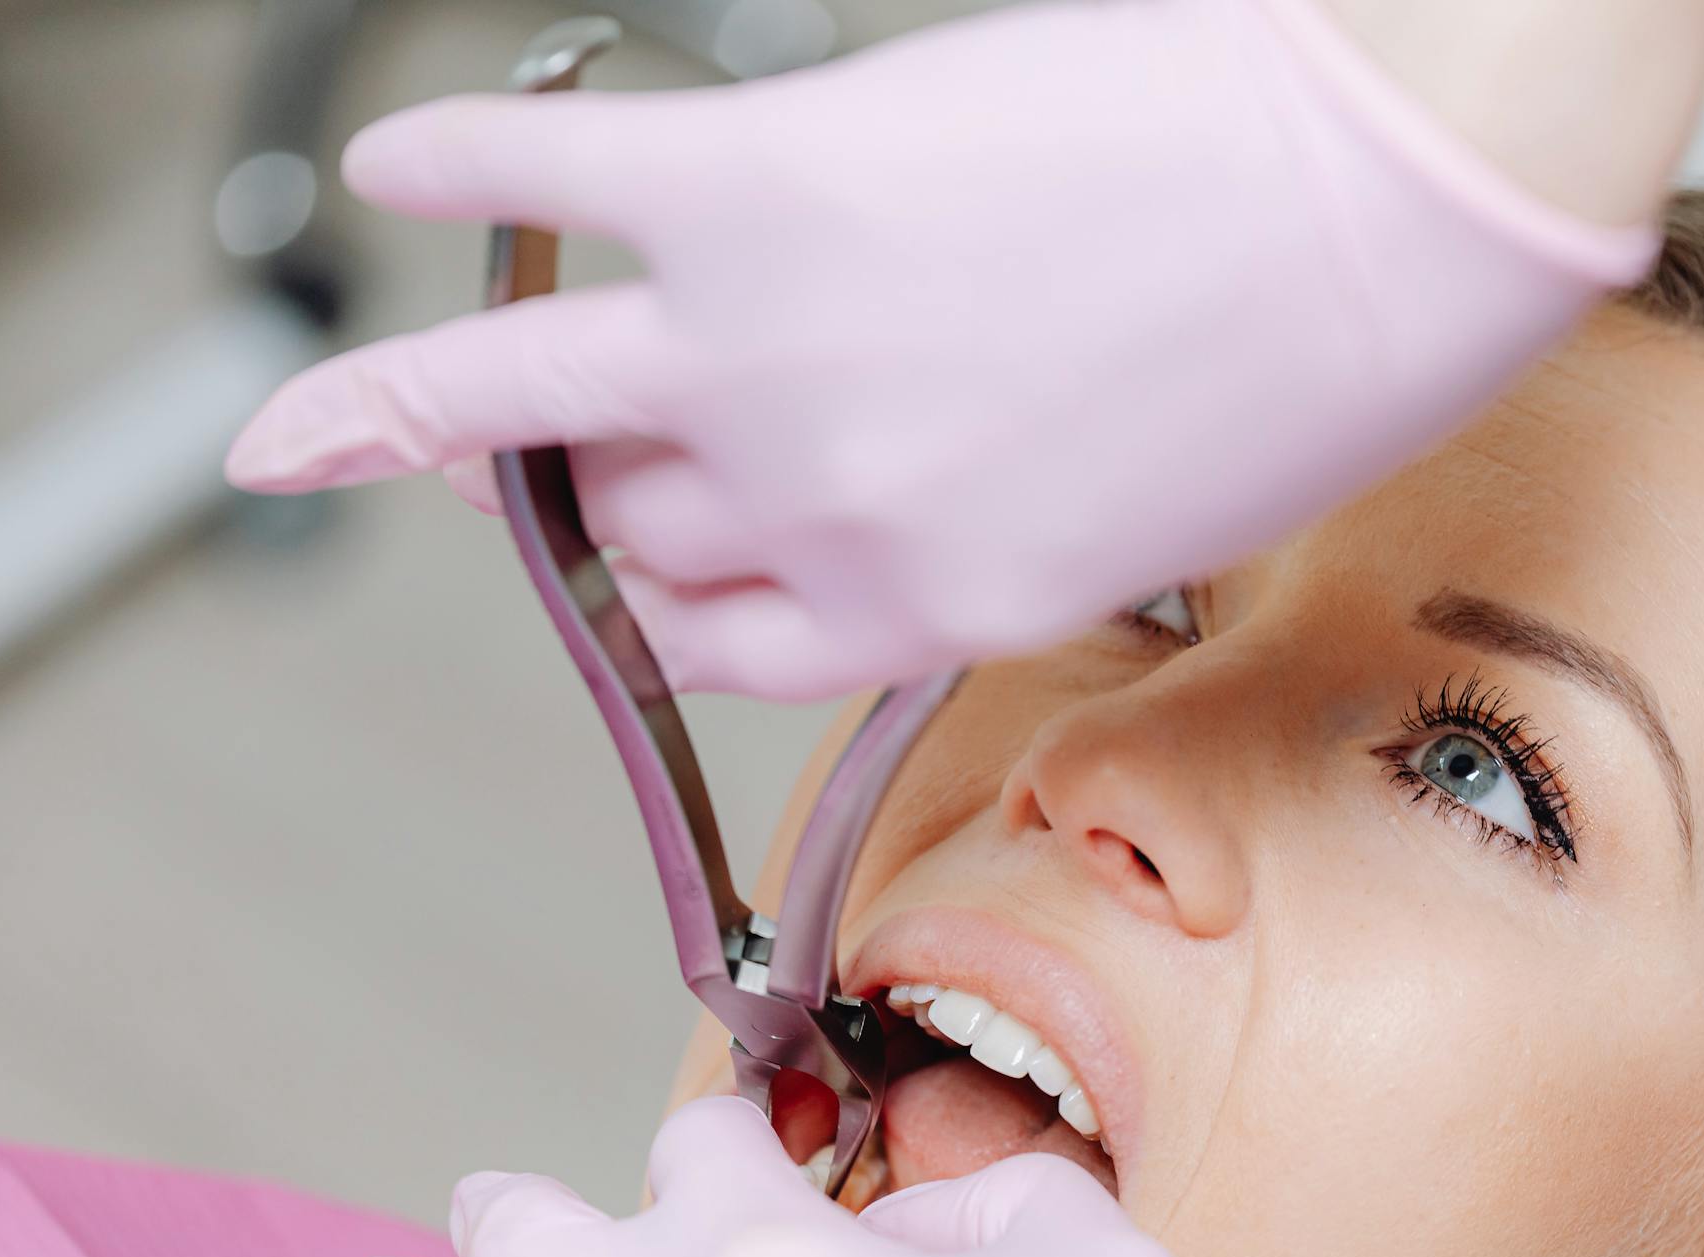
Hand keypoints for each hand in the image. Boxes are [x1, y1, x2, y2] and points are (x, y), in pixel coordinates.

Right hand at [227, 0, 1660, 698]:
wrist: (1398, 181)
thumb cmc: (1321, 345)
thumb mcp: (1148, 510)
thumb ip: (992, 524)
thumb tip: (906, 482)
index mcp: (927, 603)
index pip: (726, 645)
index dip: (677, 608)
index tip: (647, 574)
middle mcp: (824, 512)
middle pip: (636, 533)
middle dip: (605, 501)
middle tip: (566, 452)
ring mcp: (773, 355)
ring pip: (530, 406)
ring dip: (412, 407)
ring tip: (305, 418)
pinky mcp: (764, 184)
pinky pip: (562, 186)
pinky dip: (464, 168)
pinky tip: (395, 163)